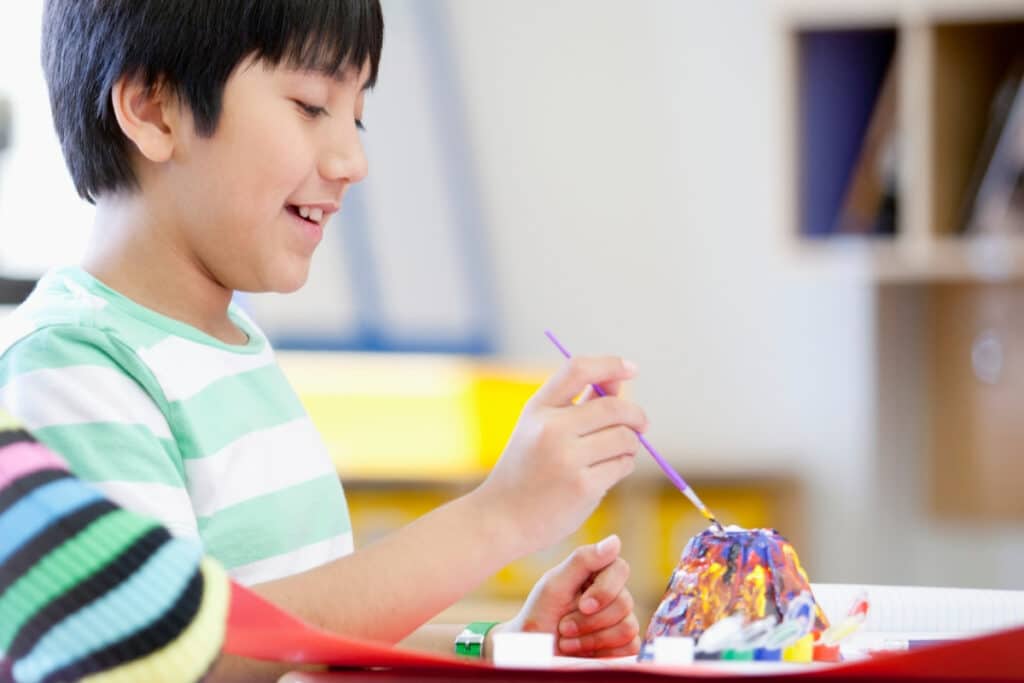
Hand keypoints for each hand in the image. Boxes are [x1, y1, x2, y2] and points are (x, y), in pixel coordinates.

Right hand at [474, 356, 647, 555]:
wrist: (501, 518)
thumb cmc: (527, 470)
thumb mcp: (541, 428)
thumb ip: (579, 403)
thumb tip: (618, 380)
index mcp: (537, 408)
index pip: (578, 369)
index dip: (610, 364)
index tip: (631, 369)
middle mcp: (550, 429)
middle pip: (614, 407)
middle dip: (636, 415)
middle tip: (641, 425)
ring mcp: (566, 458)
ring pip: (625, 438)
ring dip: (630, 445)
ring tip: (615, 454)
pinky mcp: (583, 486)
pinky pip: (623, 465)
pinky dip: (622, 467)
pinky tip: (604, 475)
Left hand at [501, 534, 640, 657]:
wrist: (533, 652)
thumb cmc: (540, 614)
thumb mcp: (554, 585)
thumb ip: (583, 560)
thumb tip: (615, 540)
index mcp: (598, 573)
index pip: (621, 568)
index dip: (605, 590)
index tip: (583, 605)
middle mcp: (614, 594)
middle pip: (625, 603)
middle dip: (590, 621)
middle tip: (564, 628)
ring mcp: (621, 620)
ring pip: (628, 627)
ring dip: (592, 639)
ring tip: (568, 641)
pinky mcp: (624, 646)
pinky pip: (630, 647)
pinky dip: (602, 652)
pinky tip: (583, 653)